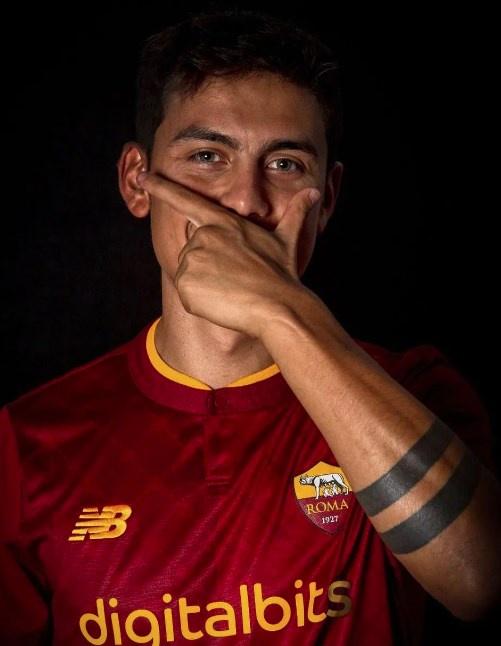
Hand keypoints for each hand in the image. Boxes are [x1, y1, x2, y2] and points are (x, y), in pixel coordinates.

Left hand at [137, 172, 320, 337]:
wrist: (276, 306)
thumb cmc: (281, 273)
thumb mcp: (287, 239)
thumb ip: (295, 213)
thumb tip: (314, 192)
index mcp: (222, 223)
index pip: (186, 200)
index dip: (162, 188)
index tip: (143, 177)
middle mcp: (203, 237)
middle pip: (193, 250)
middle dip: (210, 265)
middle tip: (235, 278)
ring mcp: (193, 259)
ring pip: (190, 273)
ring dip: (206, 284)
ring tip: (231, 290)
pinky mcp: (185, 284)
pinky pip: (188, 294)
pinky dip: (201, 301)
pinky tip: (222, 302)